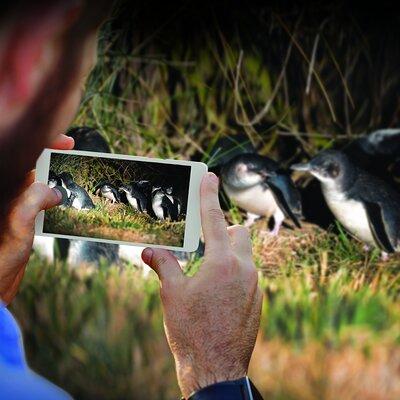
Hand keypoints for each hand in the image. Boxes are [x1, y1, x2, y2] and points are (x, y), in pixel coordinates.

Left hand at [0, 134, 73, 303]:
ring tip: (73, 184)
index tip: (69, 143)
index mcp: (3, 188)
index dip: (45, 143)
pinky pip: (38, 201)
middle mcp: (6, 194)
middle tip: (75, 162)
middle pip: (30, 166)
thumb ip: (34, 198)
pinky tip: (63, 204)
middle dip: (52, 161)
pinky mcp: (18, 220)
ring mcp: (10, 207)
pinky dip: (52, 200)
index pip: (20, 153)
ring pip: (36, 184)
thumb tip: (54, 191)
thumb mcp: (16, 224)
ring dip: (54, 183)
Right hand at [142, 172, 261, 398]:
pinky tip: (217, 293)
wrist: (215, 370)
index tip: (209, 176)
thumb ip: (163, 265)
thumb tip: (150, 250)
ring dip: (228, 254)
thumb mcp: (172, 295)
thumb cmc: (191, 332)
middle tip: (204, 243)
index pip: (213, 219)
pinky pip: (248, 275)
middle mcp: (244, 269)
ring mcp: (254, 286)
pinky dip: (234, 273)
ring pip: (244, 255)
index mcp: (222, 263)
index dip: (209, 195)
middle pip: (239, 234)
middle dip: (223, 231)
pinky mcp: (257, 300)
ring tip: (206, 273)